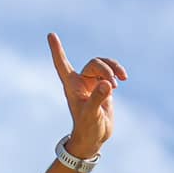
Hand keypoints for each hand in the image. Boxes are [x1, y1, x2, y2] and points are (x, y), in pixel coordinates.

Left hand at [49, 32, 124, 158]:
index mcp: (72, 86)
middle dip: (106, 69)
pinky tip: (122, 80)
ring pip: (103, 64)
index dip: (57, 50)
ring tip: (121, 81)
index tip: (51, 35)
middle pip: (94, 63)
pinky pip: (111, 71)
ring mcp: (92, 83)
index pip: (62, 64)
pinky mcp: (103, 86)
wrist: (94, 137)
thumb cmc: (88, 128)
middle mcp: (81, 81)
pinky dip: (117, 72)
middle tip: (113, 85)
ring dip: (114, 69)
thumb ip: (97, 99)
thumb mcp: (91, 115)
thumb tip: (107, 85)